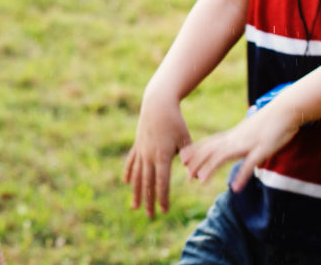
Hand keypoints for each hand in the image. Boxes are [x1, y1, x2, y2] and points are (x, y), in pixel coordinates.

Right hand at [123, 99, 191, 217]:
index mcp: (162, 155)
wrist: (157, 104)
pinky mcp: (137, 145)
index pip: (162, 182)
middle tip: (150, 216)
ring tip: (134, 206)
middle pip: (147, 183)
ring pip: (137, 175)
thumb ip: (189, 158)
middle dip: (149, 200)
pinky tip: (126, 183)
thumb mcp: (185, 139)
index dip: (163, 197)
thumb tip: (194, 177)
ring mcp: (141, 150)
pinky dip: (129, 173)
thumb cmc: (175, 121)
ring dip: (136, 192)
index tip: (164, 210)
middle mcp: (148, 156)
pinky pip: (131, 162)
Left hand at [180, 105, 301, 192]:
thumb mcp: (248, 132)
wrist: (285, 110)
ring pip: (224, 155)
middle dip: (197, 162)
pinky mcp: (262, 149)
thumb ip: (238, 141)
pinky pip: (249, 164)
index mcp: (232, 135)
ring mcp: (248, 144)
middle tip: (186, 176)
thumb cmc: (268, 123)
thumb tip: (229, 150)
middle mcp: (235, 139)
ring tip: (201, 180)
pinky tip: (235, 188)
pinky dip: (241, 175)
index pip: (208, 143)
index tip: (182, 161)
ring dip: (211, 167)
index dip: (195, 152)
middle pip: (211, 150)